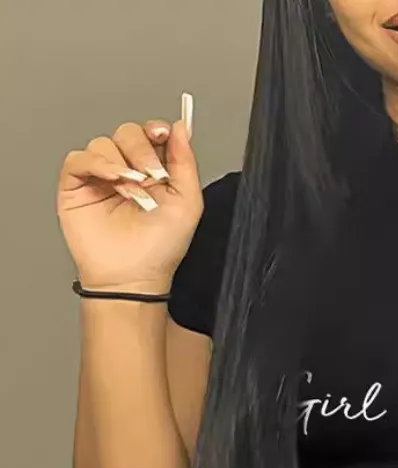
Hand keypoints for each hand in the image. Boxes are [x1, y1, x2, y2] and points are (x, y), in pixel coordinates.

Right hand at [56, 94, 201, 293]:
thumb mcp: (187, 203)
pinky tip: (113, 180)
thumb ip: (186, 162)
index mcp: (154, 172)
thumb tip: (182, 127)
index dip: (156, 129)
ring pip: (104, 143)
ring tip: (132, 192)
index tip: (163, 134)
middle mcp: (127, 170)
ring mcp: (100, 177)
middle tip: (151, 177)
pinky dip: (97, 164)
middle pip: (127, 132)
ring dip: (121, 164)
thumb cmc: (160, 249)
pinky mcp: (76, 185)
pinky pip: (80, 158)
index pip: (151, 134)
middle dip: (141, 150)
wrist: (134, 276)